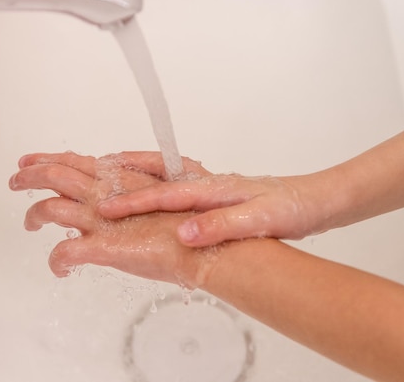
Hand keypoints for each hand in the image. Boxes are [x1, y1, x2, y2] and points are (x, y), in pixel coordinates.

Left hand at [8, 152, 219, 287]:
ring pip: (50, 208)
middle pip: (54, 174)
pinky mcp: (100, 246)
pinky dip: (56, 261)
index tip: (33, 159)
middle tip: (16, 180)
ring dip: (34, 214)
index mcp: (119, 177)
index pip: (76, 161)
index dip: (51, 158)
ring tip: (29, 222)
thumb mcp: (163, 192)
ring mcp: (100, 219)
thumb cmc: (190, 219)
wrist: (202, 242)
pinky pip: (64, 253)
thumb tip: (122, 194)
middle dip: (30, 175)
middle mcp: (104, 192)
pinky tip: (59, 268)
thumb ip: (136, 190)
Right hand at [96, 152, 320, 246]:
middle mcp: (205, 182)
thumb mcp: (259, 220)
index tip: (102, 209)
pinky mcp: (214, 196)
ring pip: (160, 178)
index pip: (163, 195)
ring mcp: (209, 187)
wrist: (314, 202)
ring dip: (130, 175)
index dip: (132, 203)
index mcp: (212, 188)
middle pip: (153, 177)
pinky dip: (150, 183)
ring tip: (102, 173)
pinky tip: (146, 194)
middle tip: (88, 172)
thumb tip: (185, 233)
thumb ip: (221, 225)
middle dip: (119, 176)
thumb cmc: (290, 209)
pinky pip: (173, 187)